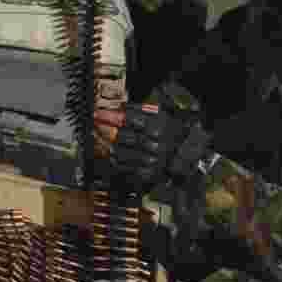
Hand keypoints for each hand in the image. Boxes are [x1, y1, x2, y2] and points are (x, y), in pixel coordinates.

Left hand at [92, 101, 210, 192]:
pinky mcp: (148, 174)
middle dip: (104, 129)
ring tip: (96, 137)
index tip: (97, 113)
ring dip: (105, 144)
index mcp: (158, 127)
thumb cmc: (173, 130)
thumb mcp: (162, 113)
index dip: (110, 117)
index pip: (127, 120)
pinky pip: (125, 167)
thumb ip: (141, 109)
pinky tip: (108, 152)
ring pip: (121, 152)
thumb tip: (119, 107)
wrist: (188, 154)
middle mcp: (154, 145)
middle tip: (93, 124)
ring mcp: (151, 161)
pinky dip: (113, 160)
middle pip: (122, 136)